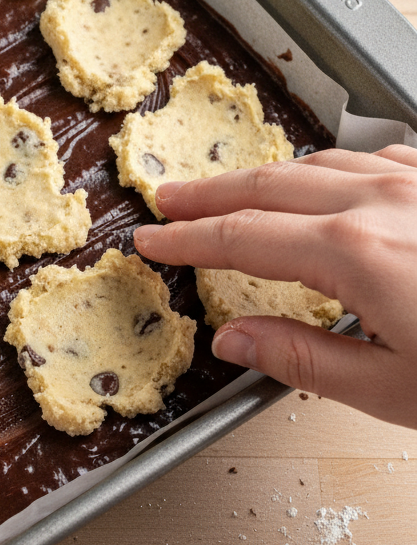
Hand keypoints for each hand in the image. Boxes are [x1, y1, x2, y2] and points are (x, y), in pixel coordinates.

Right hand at [133, 144, 416, 427]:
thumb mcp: (393, 387)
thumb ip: (304, 360)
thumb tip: (234, 341)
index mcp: (355, 252)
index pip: (242, 238)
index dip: (187, 240)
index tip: (151, 240)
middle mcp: (382, 201)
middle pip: (270, 185)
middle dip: (210, 194)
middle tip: (170, 200)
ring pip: (320, 163)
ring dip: (265, 177)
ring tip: (233, 191)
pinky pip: (374, 157)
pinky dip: (330, 167)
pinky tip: (324, 179)